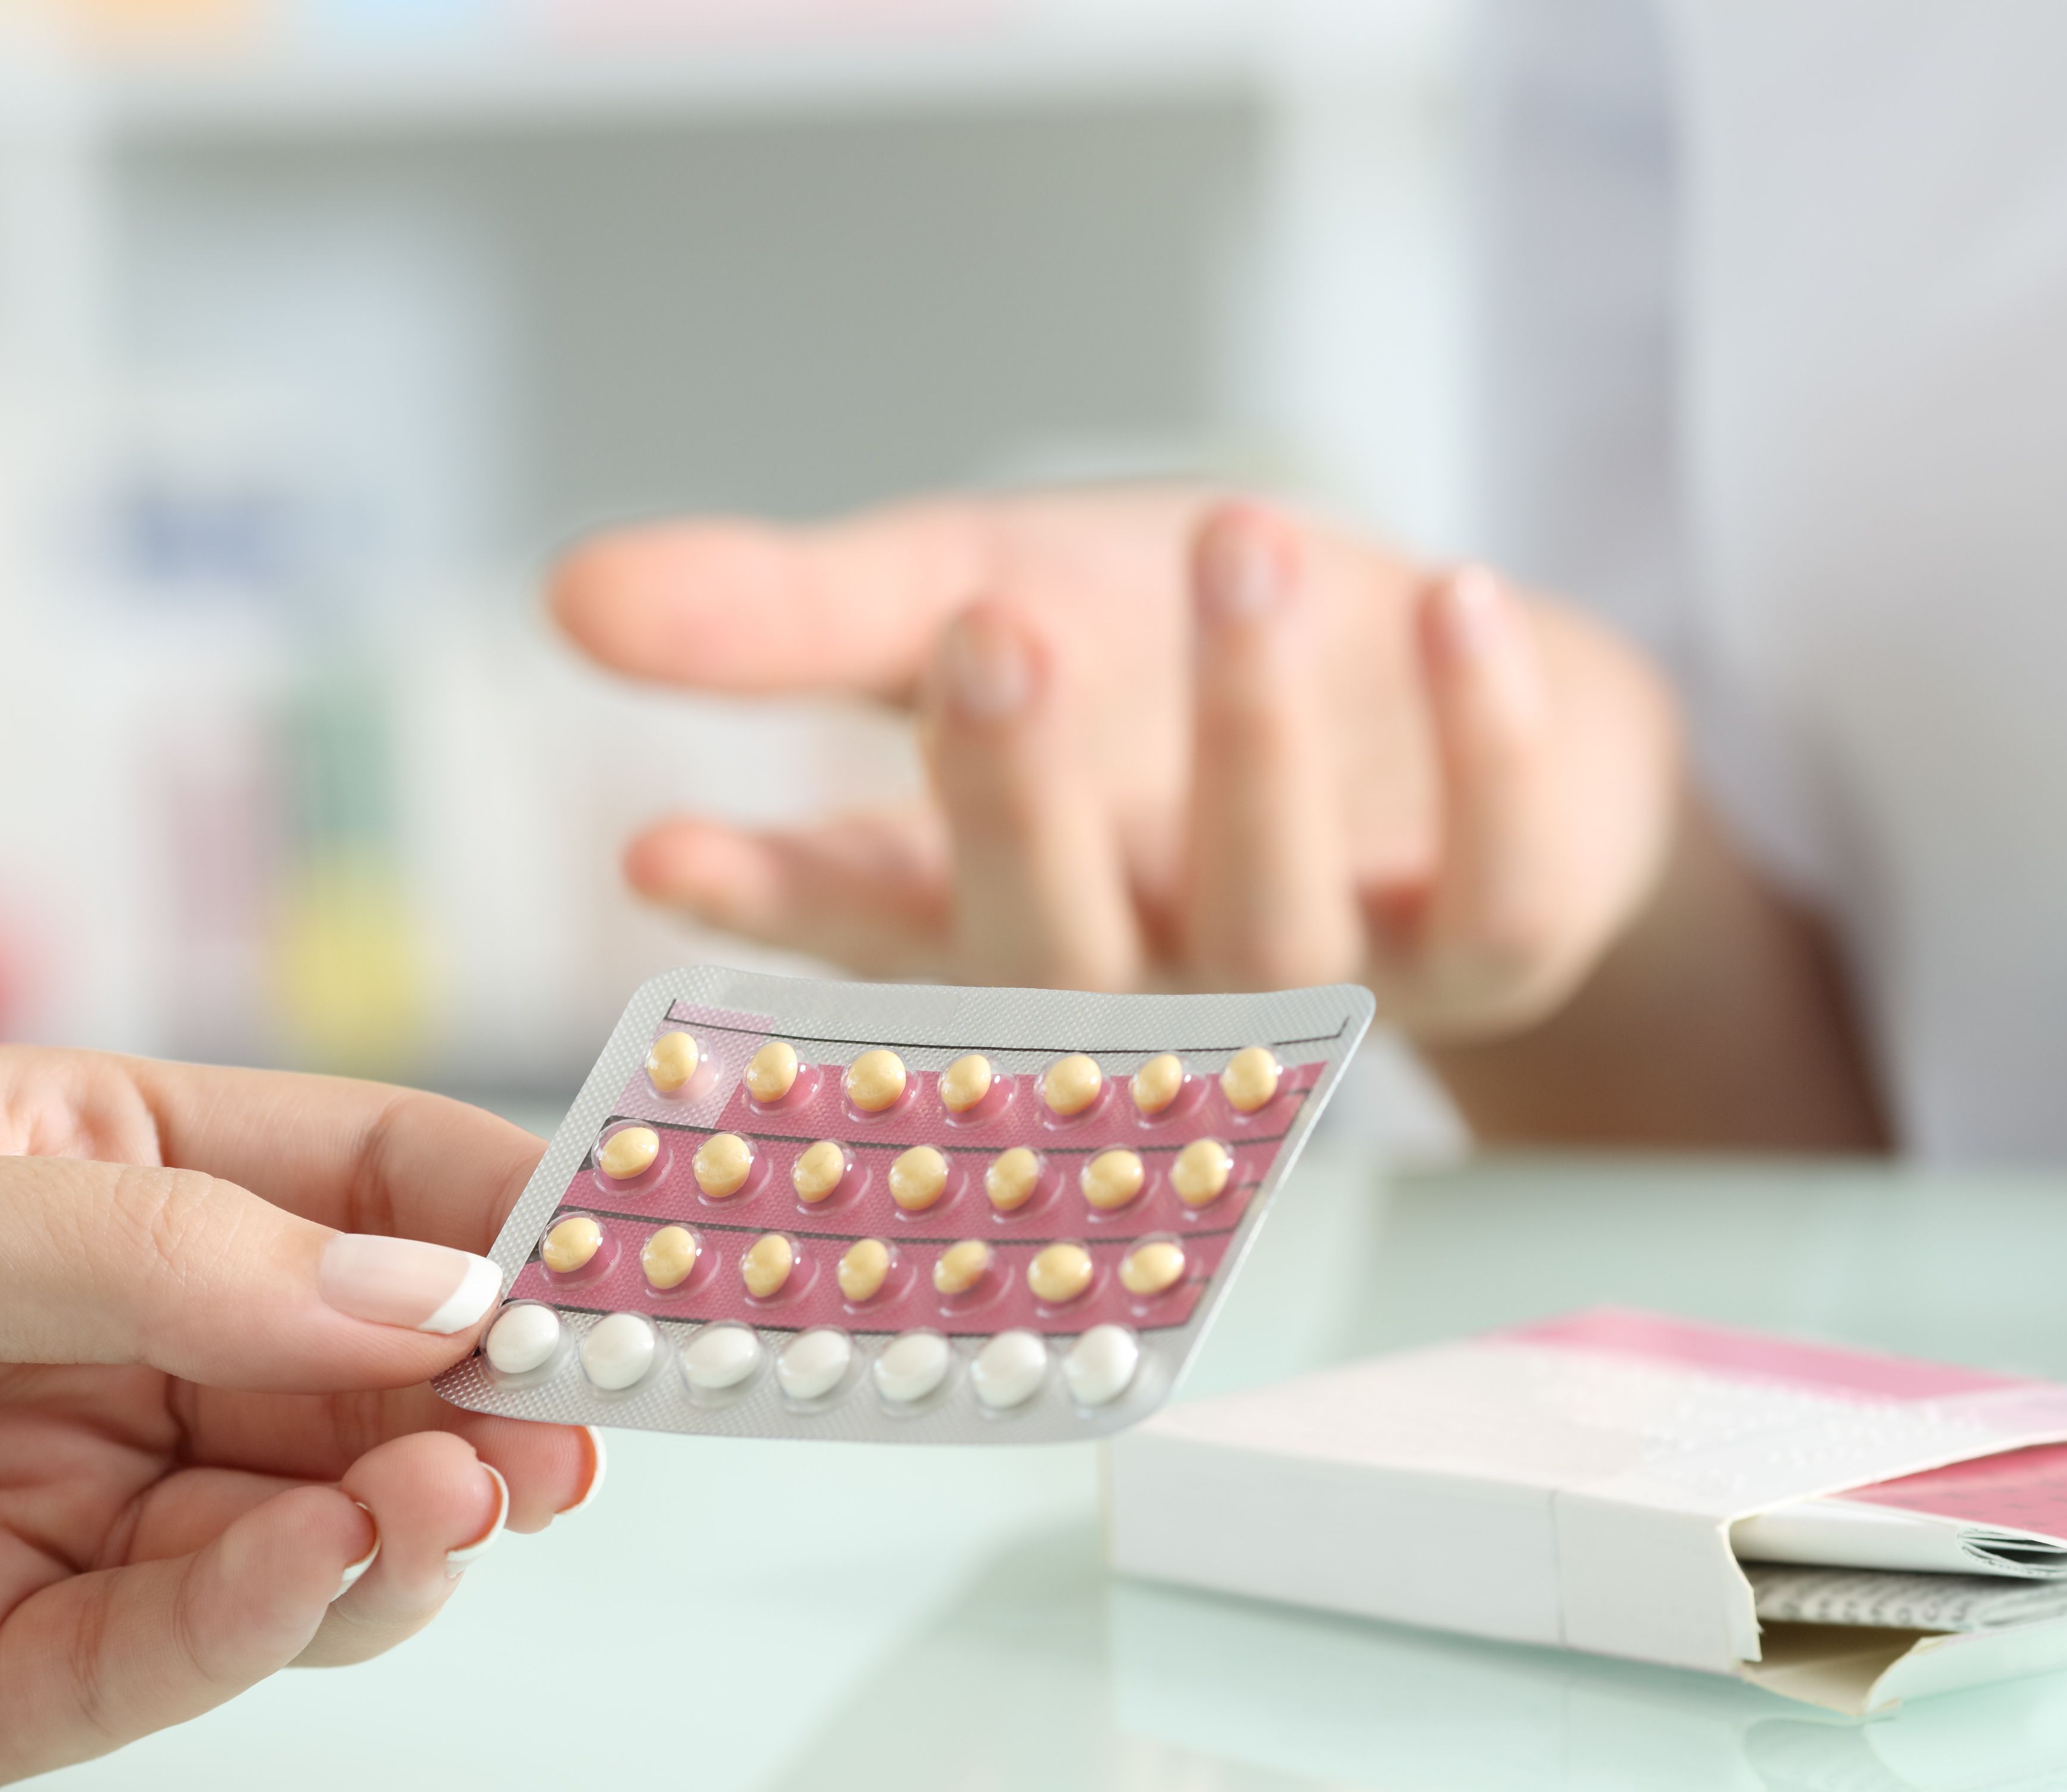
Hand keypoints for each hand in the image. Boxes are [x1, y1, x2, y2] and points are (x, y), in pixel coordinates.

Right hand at [552, 490, 1683, 1044]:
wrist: (1454, 699)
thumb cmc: (1177, 669)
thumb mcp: (984, 591)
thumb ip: (800, 616)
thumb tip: (571, 590)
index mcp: (997, 910)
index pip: (866, 929)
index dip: (774, 905)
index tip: (661, 854)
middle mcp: (1145, 973)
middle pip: (1060, 951)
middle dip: (1021, 801)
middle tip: (991, 636)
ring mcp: (1321, 978)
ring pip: (1272, 925)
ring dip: (1249, 738)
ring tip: (1235, 538)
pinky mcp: (1490, 943)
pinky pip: (1495, 889)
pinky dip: (1484, 751)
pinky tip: (1458, 606)